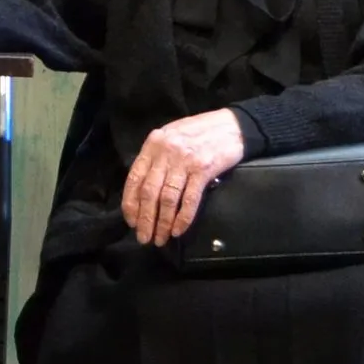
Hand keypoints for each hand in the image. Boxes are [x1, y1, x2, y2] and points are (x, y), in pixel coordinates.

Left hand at [121, 109, 247, 246]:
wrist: (233, 125)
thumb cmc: (201, 132)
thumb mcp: (171, 137)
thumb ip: (156, 158)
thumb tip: (144, 190)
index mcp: (153, 144)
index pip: (134, 178)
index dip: (131, 204)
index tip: (132, 222)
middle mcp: (166, 152)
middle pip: (149, 192)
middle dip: (145, 219)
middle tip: (145, 238)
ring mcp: (184, 161)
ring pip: (167, 198)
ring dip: (162, 222)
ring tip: (160, 238)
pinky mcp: (203, 169)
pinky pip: (189, 199)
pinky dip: (183, 218)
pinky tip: (178, 230)